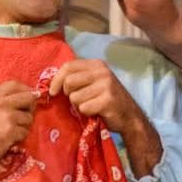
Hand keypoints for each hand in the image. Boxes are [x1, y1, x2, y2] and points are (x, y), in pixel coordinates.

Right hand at [0, 80, 36, 181]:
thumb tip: (21, 97)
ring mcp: (6, 116)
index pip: (16, 85)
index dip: (27, 90)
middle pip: (28, 98)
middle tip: (26, 116)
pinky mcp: (10, 131)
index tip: (31, 97)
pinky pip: (25, 132)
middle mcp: (0, 102)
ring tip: (13, 132)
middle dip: (31, 107)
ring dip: (24, 126)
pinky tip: (10, 140)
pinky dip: (20, 137)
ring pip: (29, 118)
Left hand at [49, 58, 162, 174]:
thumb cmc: (106, 100)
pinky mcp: (108, 100)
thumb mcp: (94, 82)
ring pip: (75, 97)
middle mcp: (102, 71)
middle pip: (69, 82)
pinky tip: (97, 112)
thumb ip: (78, 78)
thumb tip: (52, 83)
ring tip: (91, 106)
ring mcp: (106, 85)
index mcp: (96, 64)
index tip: (53, 92)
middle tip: (79, 101)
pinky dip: (87, 113)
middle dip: (69, 95)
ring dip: (79, 106)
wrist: (129, 117)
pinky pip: (84, 108)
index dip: (56, 79)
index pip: (68, 66)